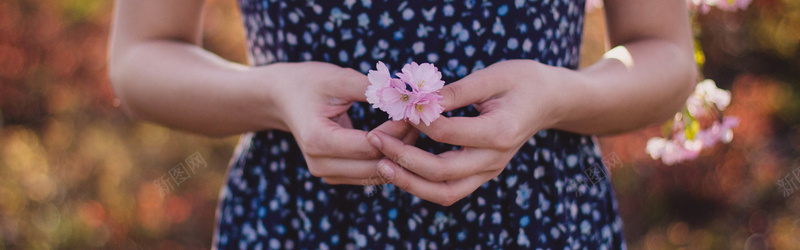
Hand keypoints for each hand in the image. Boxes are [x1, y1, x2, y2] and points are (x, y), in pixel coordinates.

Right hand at [264, 62, 418, 184]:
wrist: (283, 98)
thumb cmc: (309, 83)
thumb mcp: (337, 78)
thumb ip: (370, 88)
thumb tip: (406, 93)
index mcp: (318, 140)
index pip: (371, 144)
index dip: (398, 129)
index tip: (415, 110)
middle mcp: (320, 164)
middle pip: (377, 164)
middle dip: (403, 143)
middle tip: (421, 118)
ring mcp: (327, 174)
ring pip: (378, 174)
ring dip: (399, 153)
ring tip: (413, 125)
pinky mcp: (336, 176)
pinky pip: (372, 174)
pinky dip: (389, 158)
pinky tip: (401, 137)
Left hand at [367, 60, 570, 205]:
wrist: (549, 100)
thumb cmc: (522, 81)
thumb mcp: (491, 76)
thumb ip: (455, 91)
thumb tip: (419, 99)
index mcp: (499, 132)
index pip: (447, 134)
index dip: (417, 121)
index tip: (397, 106)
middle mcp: (494, 159)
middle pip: (442, 173)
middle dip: (403, 158)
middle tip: (375, 139)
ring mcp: (489, 171)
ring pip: (444, 192)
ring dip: (409, 182)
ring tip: (381, 164)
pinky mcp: (482, 175)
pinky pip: (449, 190)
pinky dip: (422, 184)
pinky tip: (400, 167)